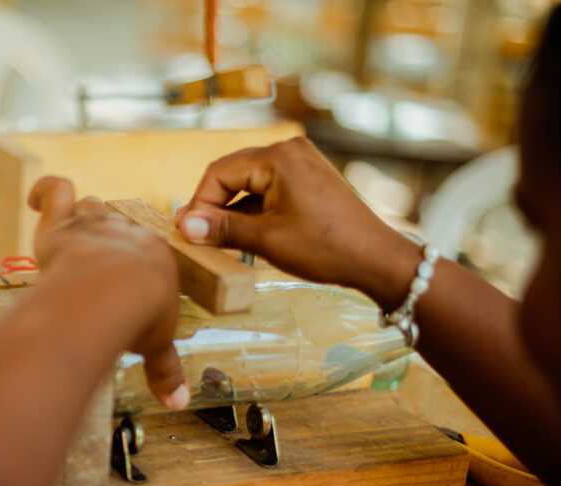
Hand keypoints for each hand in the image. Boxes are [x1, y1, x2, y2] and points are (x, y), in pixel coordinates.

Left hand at [28, 177, 188, 409]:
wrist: (112, 295)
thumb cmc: (140, 318)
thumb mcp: (157, 346)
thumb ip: (165, 371)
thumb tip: (179, 404)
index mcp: (156, 256)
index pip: (147, 251)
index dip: (137, 265)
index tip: (131, 281)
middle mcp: (127, 232)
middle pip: (118, 225)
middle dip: (111, 241)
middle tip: (101, 264)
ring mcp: (94, 225)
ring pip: (90, 206)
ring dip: (82, 217)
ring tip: (72, 232)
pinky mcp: (63, 225)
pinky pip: (55, 191)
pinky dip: (45, 192)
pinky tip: (37, 200)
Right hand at [176, 137, 419, 308]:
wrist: (376, 259)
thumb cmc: (326, 247)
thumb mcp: (266, 240)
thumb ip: (222, 228)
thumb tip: (185, 226)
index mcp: (278, 157)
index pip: (219, 173)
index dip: (198, 203)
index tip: (187, 233)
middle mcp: (289, 150)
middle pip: (233, 174)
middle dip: (213, 205)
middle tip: (197, 237)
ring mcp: (301, 162)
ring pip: (249, 183)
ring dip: (232, 210)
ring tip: (218, 240)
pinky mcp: (309, 178)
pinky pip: (268, 189)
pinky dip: (253, 210)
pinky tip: (245, 234)